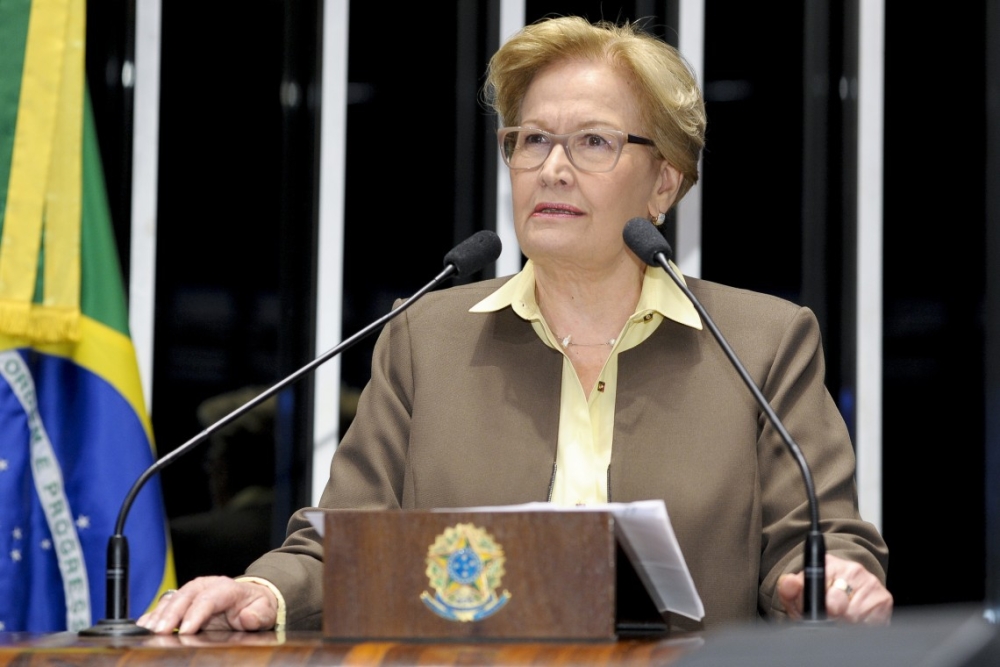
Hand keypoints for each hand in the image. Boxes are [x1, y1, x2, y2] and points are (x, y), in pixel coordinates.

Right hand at [136, 576, 278, 634]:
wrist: (250, 599)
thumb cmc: (255, 606)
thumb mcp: (265, 611)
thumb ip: (258, 615)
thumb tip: (247, 617)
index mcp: (227, 588)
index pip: (209, 598)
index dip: (196, 614)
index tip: (186, 631)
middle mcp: (207, 586)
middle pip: (186, 596)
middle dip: (172, 614)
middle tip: (161, 631)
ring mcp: (193, 592)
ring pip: (173, 598)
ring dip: (159, 614)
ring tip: (149, 630)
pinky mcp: (183, 600)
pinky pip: (166, 604)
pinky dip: (154, 614)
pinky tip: (145, 625)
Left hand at [777, 554, 892, 624]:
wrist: (846, 591)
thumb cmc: (821, 595)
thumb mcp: (800, 593)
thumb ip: (789, 589)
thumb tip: (788, 582)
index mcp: (828, 563)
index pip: (819, 583)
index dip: (816, 602)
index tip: (819, 609)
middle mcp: (852, 569)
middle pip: (839, 604)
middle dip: (831, 615)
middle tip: (829, 616)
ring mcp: (870, 582)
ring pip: (854, 616)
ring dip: (845, 622)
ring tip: (840, 617)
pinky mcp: (885, 598)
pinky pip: (871, 622)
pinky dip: (861, 626)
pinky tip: (856, 620)